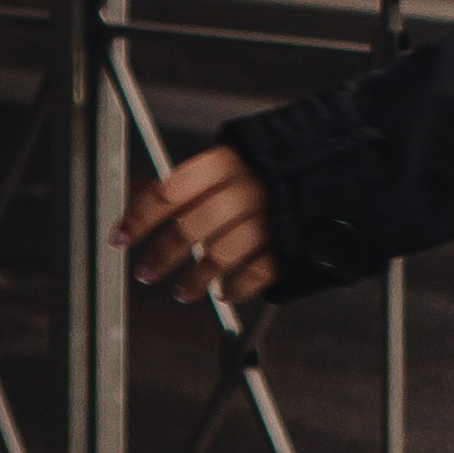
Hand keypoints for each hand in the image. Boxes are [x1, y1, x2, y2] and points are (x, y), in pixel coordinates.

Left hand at [114, 146, 278, 306]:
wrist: (332, 166)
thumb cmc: (271, 166)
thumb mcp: (232, 160)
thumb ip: (191, 181)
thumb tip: (141, 196)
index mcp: (228, 162)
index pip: (170, 191)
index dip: (139, 217)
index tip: (120, 236)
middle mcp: (248, 188)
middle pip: (191, 227)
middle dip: (162, 255)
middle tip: (146, 272)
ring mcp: (272, 216)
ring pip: (221, 254)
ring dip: (195, 279)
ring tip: (182, 292)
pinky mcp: (292, 241)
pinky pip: (257, 272)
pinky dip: (237, 288)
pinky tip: (225, 291)